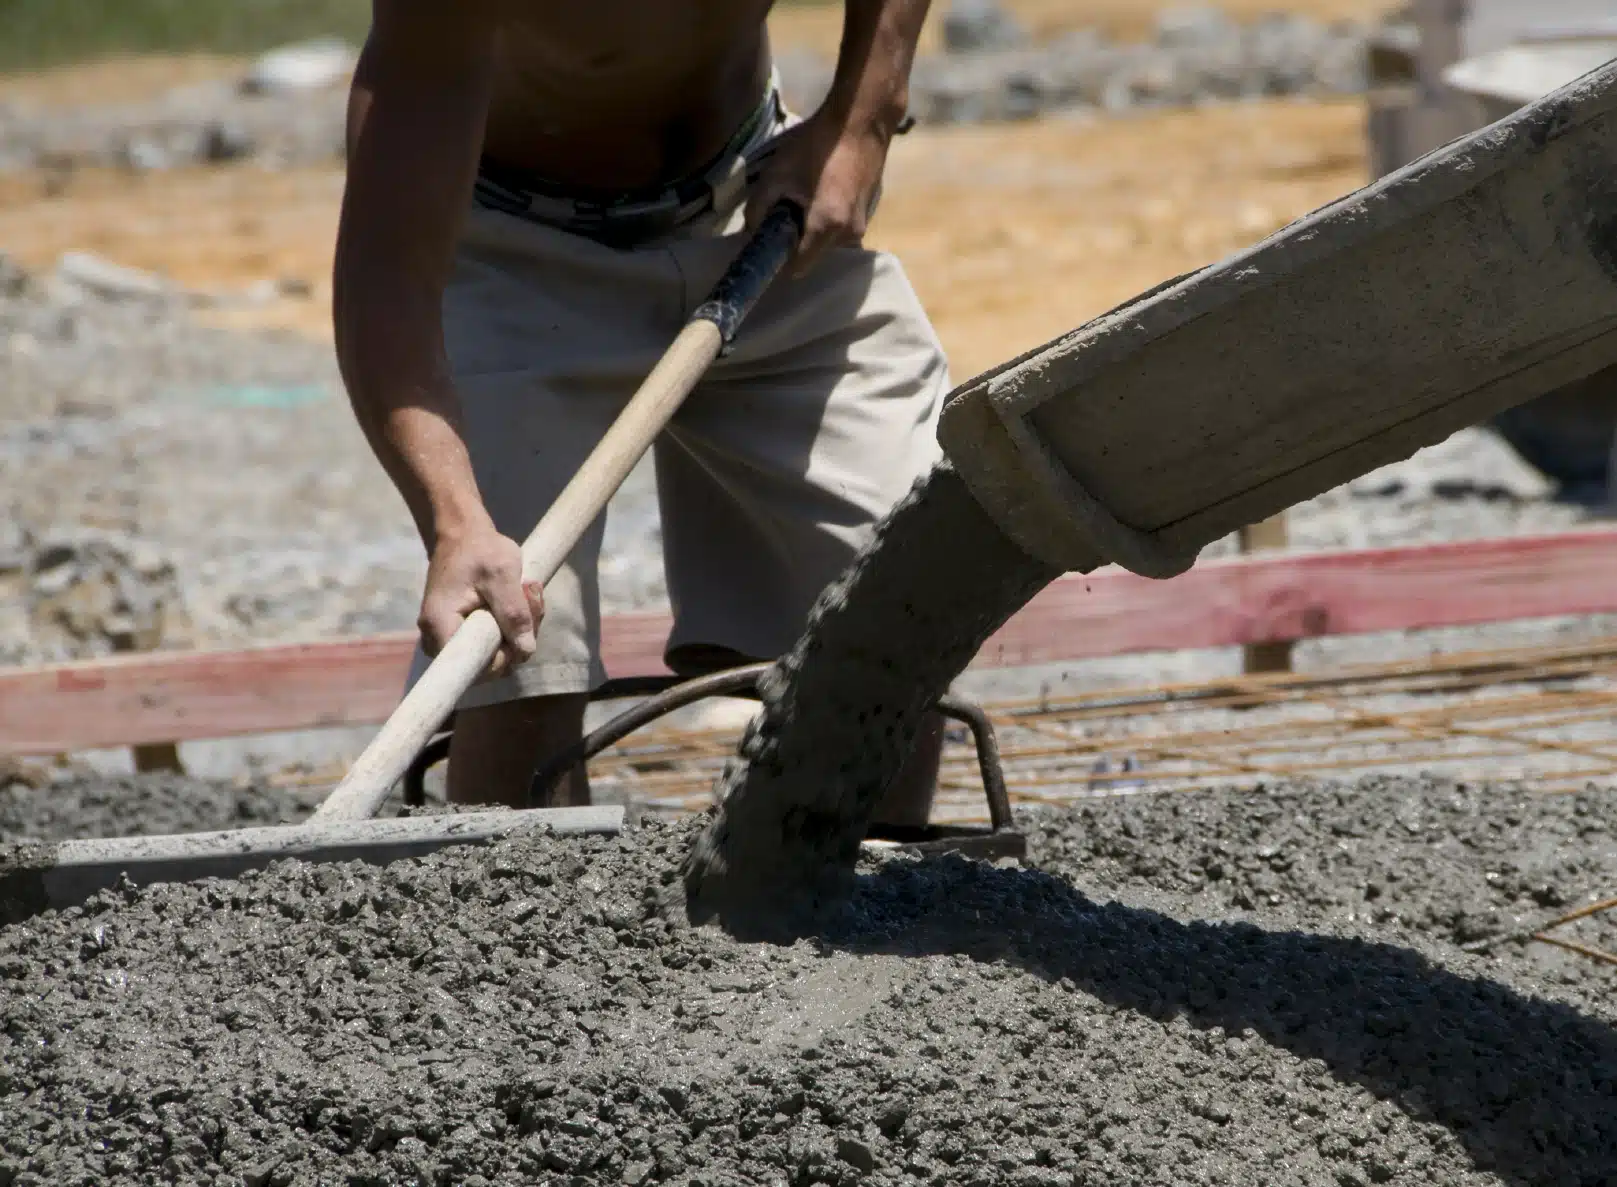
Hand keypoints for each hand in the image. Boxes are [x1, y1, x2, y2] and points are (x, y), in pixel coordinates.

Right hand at [418, 523, 543, 678]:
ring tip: (528, 590)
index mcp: (441, 625)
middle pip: (485, 662)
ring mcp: (450, 635)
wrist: (463, 532)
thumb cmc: (479, 548)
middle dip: (518, 637)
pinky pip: (493, 640)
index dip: (501, 660)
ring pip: (494, 652)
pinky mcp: (463, 630)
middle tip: (532, 597)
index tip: (518, 634)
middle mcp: (439, 638)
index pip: (470, 667)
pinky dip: (513, 623)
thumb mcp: (502, 574)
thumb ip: (514, 612)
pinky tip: (522, 597)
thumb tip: (525, 650)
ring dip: (520, 627)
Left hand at [745, 109, 890, 277]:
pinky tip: (822, 192)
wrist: (862, 119)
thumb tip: (750, 232)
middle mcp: (849, 235)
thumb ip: (757, 209)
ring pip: (827, 242)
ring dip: (812, 230)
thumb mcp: (776, 174)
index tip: (767, 245)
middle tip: (782, 215)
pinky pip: (840, 228)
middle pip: (813, 255)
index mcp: (826, 228)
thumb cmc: (817, 144)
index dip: (779, 261)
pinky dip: (828, 219)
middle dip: (795, 242)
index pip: (798, 268)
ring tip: (804, 198)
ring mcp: (862, 224)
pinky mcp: (868, 213)